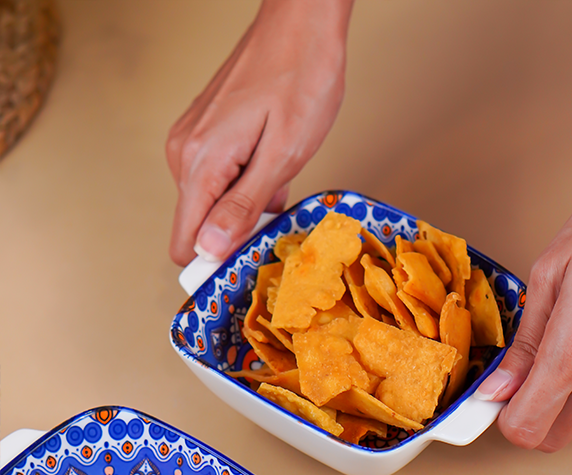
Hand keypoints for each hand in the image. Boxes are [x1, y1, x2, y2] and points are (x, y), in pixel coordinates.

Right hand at [166, 0, 353, 265]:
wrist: (302, 23)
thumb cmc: (301, 79)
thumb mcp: (283, 153)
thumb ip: (243, 205)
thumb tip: (211, 248)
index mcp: (200, 163)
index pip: (185, 241)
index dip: (213, 263)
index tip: (245, 268)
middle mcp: (184, 153)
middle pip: (198, 226)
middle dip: (236, 233)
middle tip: (278, 217)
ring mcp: (192, 140)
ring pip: (211, 203)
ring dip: (246, 207)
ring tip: (281, 181)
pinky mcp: (206, 132)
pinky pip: (219, 179)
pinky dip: (246, 184)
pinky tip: (273, 166)